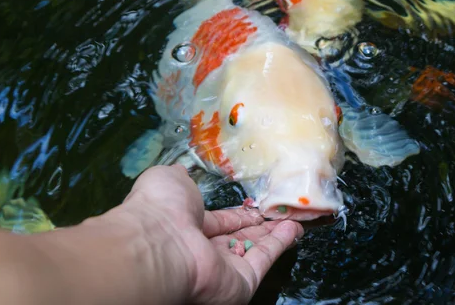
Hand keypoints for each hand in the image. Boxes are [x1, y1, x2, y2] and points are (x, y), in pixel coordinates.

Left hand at [120, 164, 303, 303]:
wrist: (158, 243)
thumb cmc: (159, 208)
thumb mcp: (167, 180)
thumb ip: (180, 178)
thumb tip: (181, 171)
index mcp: (186, 227)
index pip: (219, 222)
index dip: (238, 215)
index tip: (255, 206)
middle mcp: (204, 250)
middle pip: (239, 237)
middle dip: (259, 225)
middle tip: (279, 211)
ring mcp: (223, 268)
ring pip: (255, 249)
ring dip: (275, 234)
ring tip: (295, 218)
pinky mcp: (240, 283)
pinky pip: (263, 261)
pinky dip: (279, 245)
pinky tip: (293, 229)